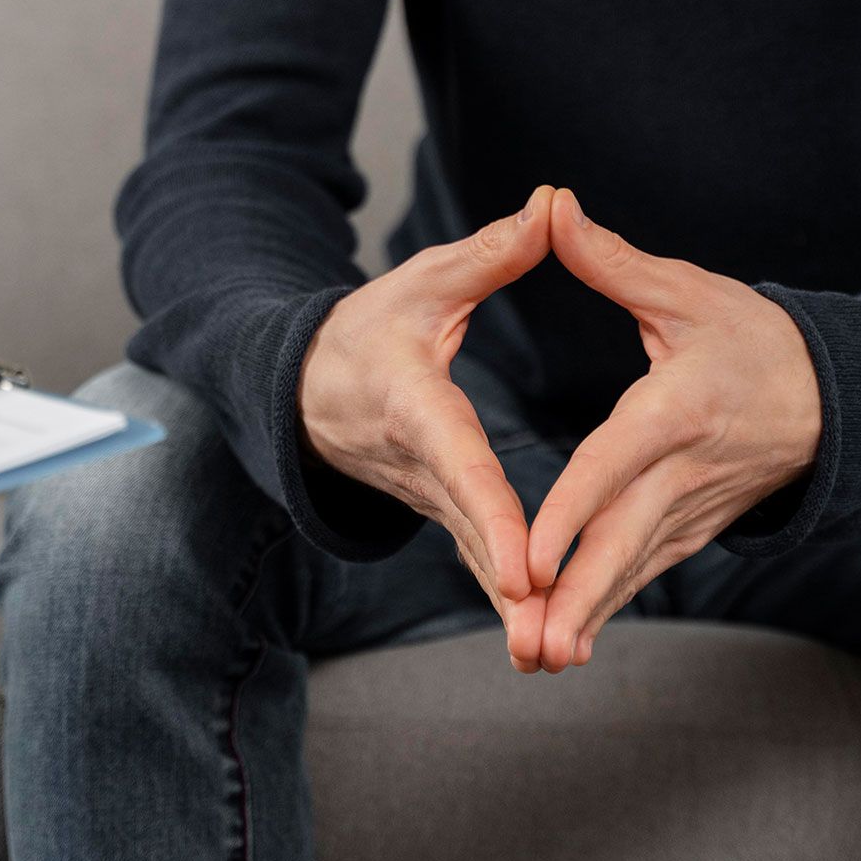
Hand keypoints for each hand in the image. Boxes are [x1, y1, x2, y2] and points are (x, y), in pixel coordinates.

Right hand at [298, 185, 554, 668]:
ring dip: (511, 610)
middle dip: (505, 586)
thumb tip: (553, 205)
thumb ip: (491, 253)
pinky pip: (478, 557)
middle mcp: (418, 464)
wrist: (307, 387)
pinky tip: (548, 641)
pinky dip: (509, 601)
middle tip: (544, 635)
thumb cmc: (370, 327)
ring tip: (553, 655)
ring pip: (474, 556)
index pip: (459, 462)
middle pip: (469, 530)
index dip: (491, 513)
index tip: (522, 565)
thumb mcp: (424, 281)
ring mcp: (427, 497)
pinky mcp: (441, 512)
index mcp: (415, 406)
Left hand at [525, 189, 820, 672]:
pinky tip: (568, 642)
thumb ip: (612, 260)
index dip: (572, 510)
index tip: (532, 555)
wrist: (840, 397)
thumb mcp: (689, 291)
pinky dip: (608, 608)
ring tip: (540, 657)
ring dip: (587, 614)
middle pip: (622, 540)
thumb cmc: (757, 337)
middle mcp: (685, 471)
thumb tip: (551, 207)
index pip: (613, 465)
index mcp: (677, 410)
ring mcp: (693, 508)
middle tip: (530, 640)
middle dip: (575, 594)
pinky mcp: (694, 529)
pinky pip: (645, 572)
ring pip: (632, 568)